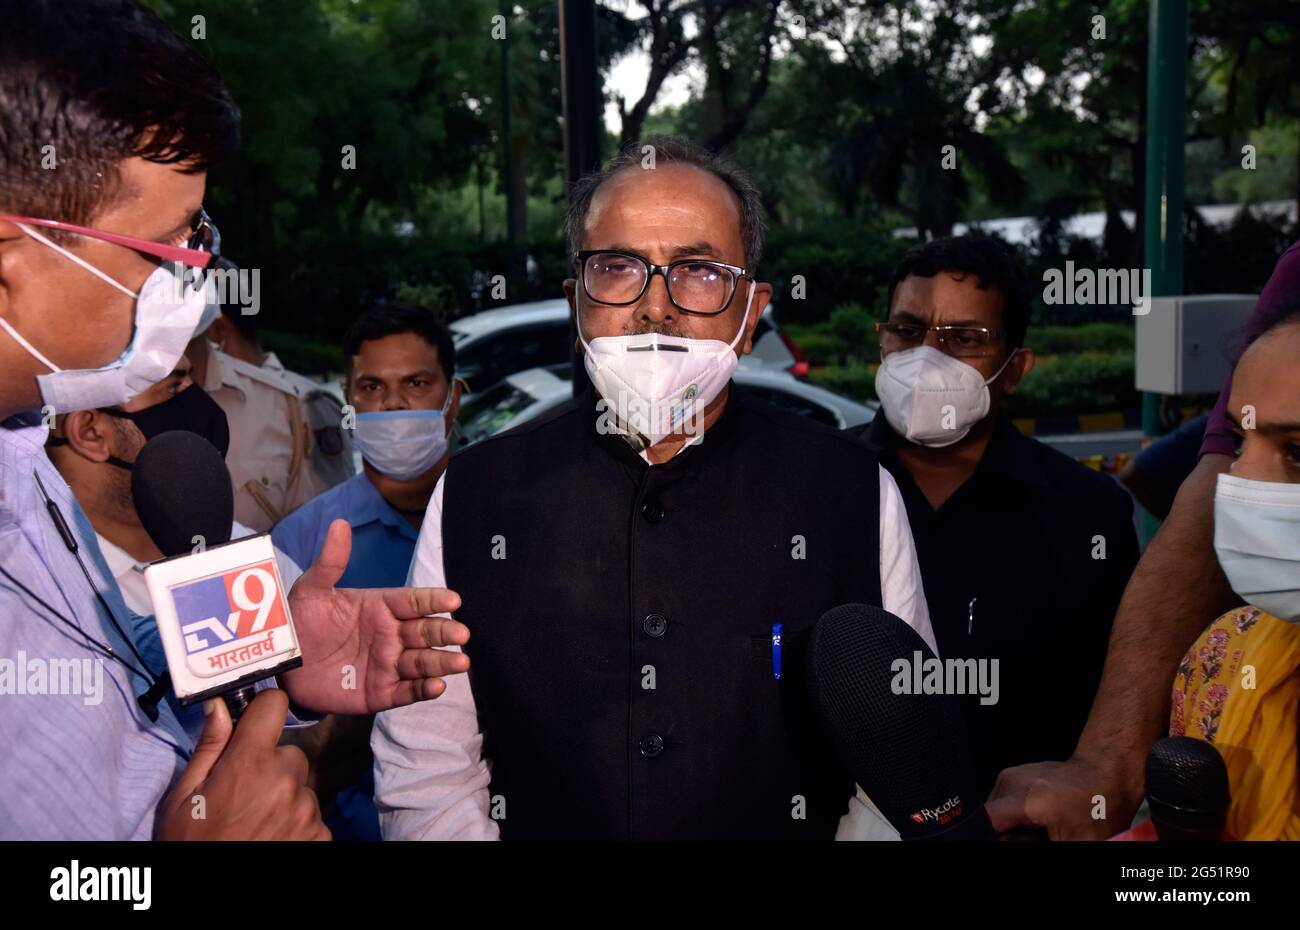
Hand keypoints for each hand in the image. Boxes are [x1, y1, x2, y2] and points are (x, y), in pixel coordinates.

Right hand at [159, 691, 328, 839]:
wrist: (208, 896)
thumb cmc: (190, 845)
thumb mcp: (184, 796)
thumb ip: (209, 746)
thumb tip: (219, 704)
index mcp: (250, 763)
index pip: (273, 705)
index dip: (262, 711)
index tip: (254, 724)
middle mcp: (285, 780)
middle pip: (289, 753)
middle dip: (270, 766)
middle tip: (244, 794)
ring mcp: (307, 809)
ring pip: (301, 786)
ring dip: (284, 797)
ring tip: (255, 823)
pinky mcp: (321, 835)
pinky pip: (312, 815)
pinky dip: (296, 824)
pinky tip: (271, 838)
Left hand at [282, 519, 470, 713]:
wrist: (282, 666)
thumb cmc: (300, 623)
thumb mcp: (311, 590)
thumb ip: (330, 562)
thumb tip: (340, 524)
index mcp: (381, 607)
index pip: (414, 601)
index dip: (434, 600)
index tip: (453, 600)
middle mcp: (391, 634)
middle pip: (426, 631)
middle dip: (445, 632)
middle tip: (461, 633)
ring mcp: (388, 664)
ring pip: (423, 662)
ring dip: (443, 662)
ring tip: (461, 662)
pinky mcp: (381, 692)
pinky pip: (407, 691)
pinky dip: (424, 689)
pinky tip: (437, 686)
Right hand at [985, 757, 1137, 840]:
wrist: (1107, 772)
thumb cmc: (1099, 806)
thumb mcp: (1074, 843)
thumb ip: (1033, 848)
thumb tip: (1012, 842)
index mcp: (1026, 799)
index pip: (986, 823)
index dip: (993, 838)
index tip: (1015, 841)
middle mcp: (1012, 782)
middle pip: (990, 819)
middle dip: (1008, 836)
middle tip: (1036, 839)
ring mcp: (1011, 775)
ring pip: (996, 813)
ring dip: (1012, 827)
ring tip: (1041, 829)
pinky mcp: (1014, 774)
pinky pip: (1003, 803)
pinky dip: (1017, 816)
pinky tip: (1039, 818)